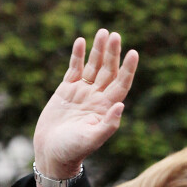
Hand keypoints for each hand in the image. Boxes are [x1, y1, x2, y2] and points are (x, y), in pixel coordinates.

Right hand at [33, 29, 137, 186]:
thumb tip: (121, 105)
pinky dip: (77, 56)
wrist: (52, 153)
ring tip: (103, 32)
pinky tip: (81, 41)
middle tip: (115, 35)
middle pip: (108, 70)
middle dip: (112, 53)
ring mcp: (82, 92)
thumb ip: (108, 124)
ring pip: (93, 66)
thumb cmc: (73, 150)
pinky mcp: (66, 90)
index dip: (128, 68)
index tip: (133, 53)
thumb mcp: (92, 139)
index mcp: (107, 107)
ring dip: (98, 50)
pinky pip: (74, 69)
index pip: (121, 83)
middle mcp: (97, 97)